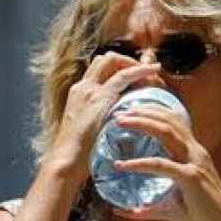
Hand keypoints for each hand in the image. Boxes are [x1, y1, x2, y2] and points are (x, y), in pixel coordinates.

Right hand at [50, 55, 161, 180]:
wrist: (67, 160)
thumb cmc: (78, 154)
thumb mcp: (87, 130)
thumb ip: (99, 119)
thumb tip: (117, 120)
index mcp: (78, 94)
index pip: (98, 69)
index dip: (118, 67)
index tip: (134, 75)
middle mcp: (82, 87)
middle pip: (105, 60)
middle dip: (127, 61)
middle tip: (145, 71)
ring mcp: (90, 90)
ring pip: (113, 61)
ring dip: (134, 63)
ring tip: (152, 71)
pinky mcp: (100, 97)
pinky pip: (124, 76)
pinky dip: (141, 70)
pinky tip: (153, 71)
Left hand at [110, 106, 220, 220]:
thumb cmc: (202, 219)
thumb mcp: (170, 209)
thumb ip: (147, 208)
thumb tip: (122, 211)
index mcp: (193, 154)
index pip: (174, 123)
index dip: (153, 113)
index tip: (130, 111)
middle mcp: (196, 153)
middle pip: (169, 120)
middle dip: (144, 111)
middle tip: (119, 113)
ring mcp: (194, 162)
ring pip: (166, 132)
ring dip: (141, 123)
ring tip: (121, 122)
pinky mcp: (191, 177)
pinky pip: (160, 165)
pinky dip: (138, 164)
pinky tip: (122, 165)